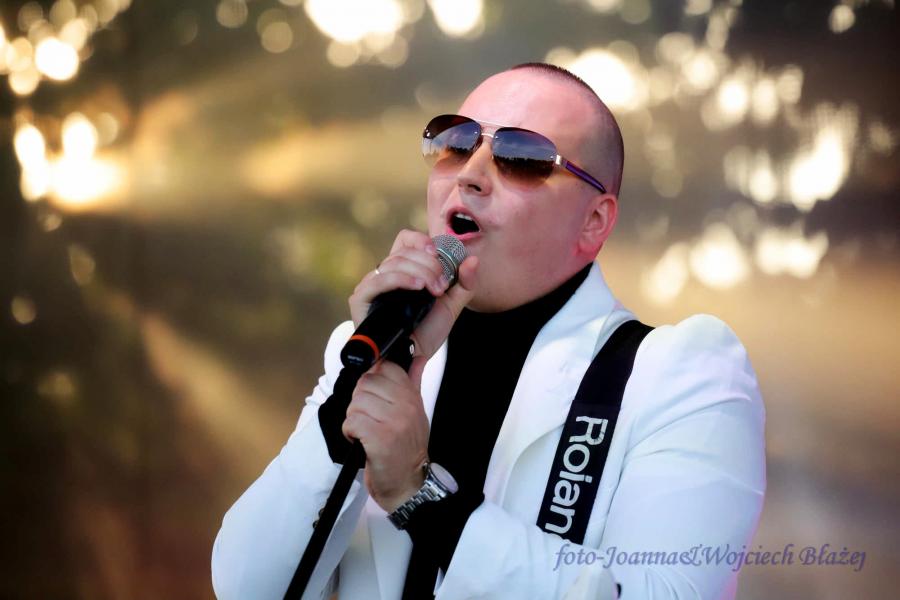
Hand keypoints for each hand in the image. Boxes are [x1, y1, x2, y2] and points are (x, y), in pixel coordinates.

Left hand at [341, 360, 428, 511]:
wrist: (407, 483)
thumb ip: (413, 382)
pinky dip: (349, 432)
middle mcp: (406, 406)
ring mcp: (394, 422)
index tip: (373, 396)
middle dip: (359, 401)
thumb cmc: (407, 448)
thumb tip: (418, 357)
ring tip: (364, 431)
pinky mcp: (380, 439)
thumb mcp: (415, 413)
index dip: (372, 380)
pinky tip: (358, 440)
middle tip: (367, 418)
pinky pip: (352, 422)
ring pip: (356, 403)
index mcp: (412, 396)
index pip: (386, 367)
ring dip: (353, 419)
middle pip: (365, 383)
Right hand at [349, 229, 478, 362]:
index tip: (438, 253)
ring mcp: (371, 285)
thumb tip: (473, 259)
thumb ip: (464, 283)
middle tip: (442, 285)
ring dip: (420, 272)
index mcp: (403, 270)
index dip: (421, 240)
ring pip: (394, 263)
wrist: (412, 359)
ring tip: (435, 291)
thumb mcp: (451, 306)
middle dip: (429, 264)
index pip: (405, 239)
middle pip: (404, 251)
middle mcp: (384, 273)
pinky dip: (400, 279)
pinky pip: (378, 280)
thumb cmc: (426, 333)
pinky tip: (417, 287)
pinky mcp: (361, 298)